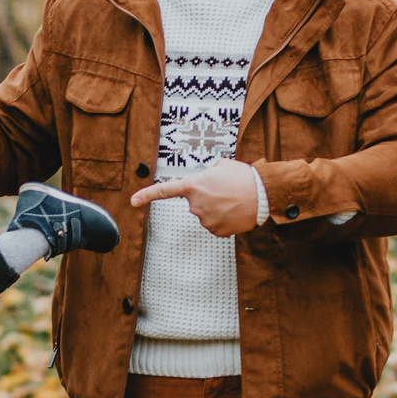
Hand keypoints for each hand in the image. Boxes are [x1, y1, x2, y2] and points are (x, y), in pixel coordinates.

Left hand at [130, 157, 259, 235]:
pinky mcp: (217, 231)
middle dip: (208, 198)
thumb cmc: (244, 177)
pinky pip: (216, 226)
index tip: (133, 201)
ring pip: (206, 216)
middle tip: (225, 191)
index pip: (165, 191)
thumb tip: (209, 179)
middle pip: (195, 204)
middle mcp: (195, 204)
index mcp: (194, 185)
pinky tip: (235, 212)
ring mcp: (205, 220)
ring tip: (233, 201)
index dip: (147, 195)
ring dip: (217, 209)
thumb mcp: (222, 165)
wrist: (263, 194)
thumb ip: (208, 172)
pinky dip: (224, 221)